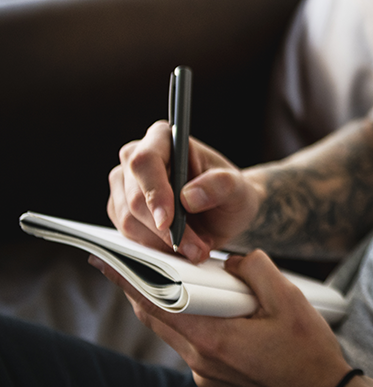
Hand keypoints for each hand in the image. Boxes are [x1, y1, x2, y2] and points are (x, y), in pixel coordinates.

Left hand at [91, 249, 351, 386]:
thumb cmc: (308, 350)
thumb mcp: (289, 299)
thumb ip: (255, 270)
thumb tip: (231, 261)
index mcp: (214, 340)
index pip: (158, 305)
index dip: (130, 280)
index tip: (107, 261)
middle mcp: (202, 362)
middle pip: (158, 320)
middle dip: (138, 289)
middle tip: (120, 263)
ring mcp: (207, 376)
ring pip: (176, 333)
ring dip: (168, 306)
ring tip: (167, 279)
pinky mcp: (216, 382)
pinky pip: (194, 347)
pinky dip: (193, 324)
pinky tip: (211, 310)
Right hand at [108, 121, 262, 262]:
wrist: (224, 212)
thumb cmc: (230, 192)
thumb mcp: (237, 188)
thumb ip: (220, 185)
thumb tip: (189, 196)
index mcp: (163, 138)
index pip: (145, 161)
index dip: (154, 192)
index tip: (169, 222)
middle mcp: (137, 157)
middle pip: (134, 197)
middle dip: (166, 230)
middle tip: (196, 247)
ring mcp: (125, 185)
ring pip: (128, 220)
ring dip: (162, 243)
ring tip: (195, 247)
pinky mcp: (121, 210)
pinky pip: (128, 236)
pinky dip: (154, 248)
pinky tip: (179, 247)